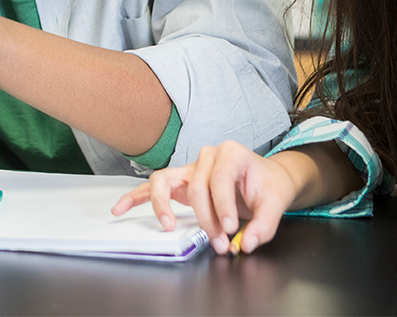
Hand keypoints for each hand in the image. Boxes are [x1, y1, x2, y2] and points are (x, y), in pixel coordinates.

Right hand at [110, 141, 300, 254]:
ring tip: (167, 224)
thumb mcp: (275, 203)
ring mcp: (189, 168)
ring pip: (163, 181)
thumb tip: (246, 243)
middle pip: (195, 187)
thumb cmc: (268, 185)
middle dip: (205, 218)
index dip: (221, 206)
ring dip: (164, 206)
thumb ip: (264, 225)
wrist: (266, 179)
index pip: (218, 179)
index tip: (229, 230)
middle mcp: (206, 156)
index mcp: (231, 153)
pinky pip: (152, 187)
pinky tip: (120, 208)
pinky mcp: (179, 181)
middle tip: (217, 242)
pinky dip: (135, 198)